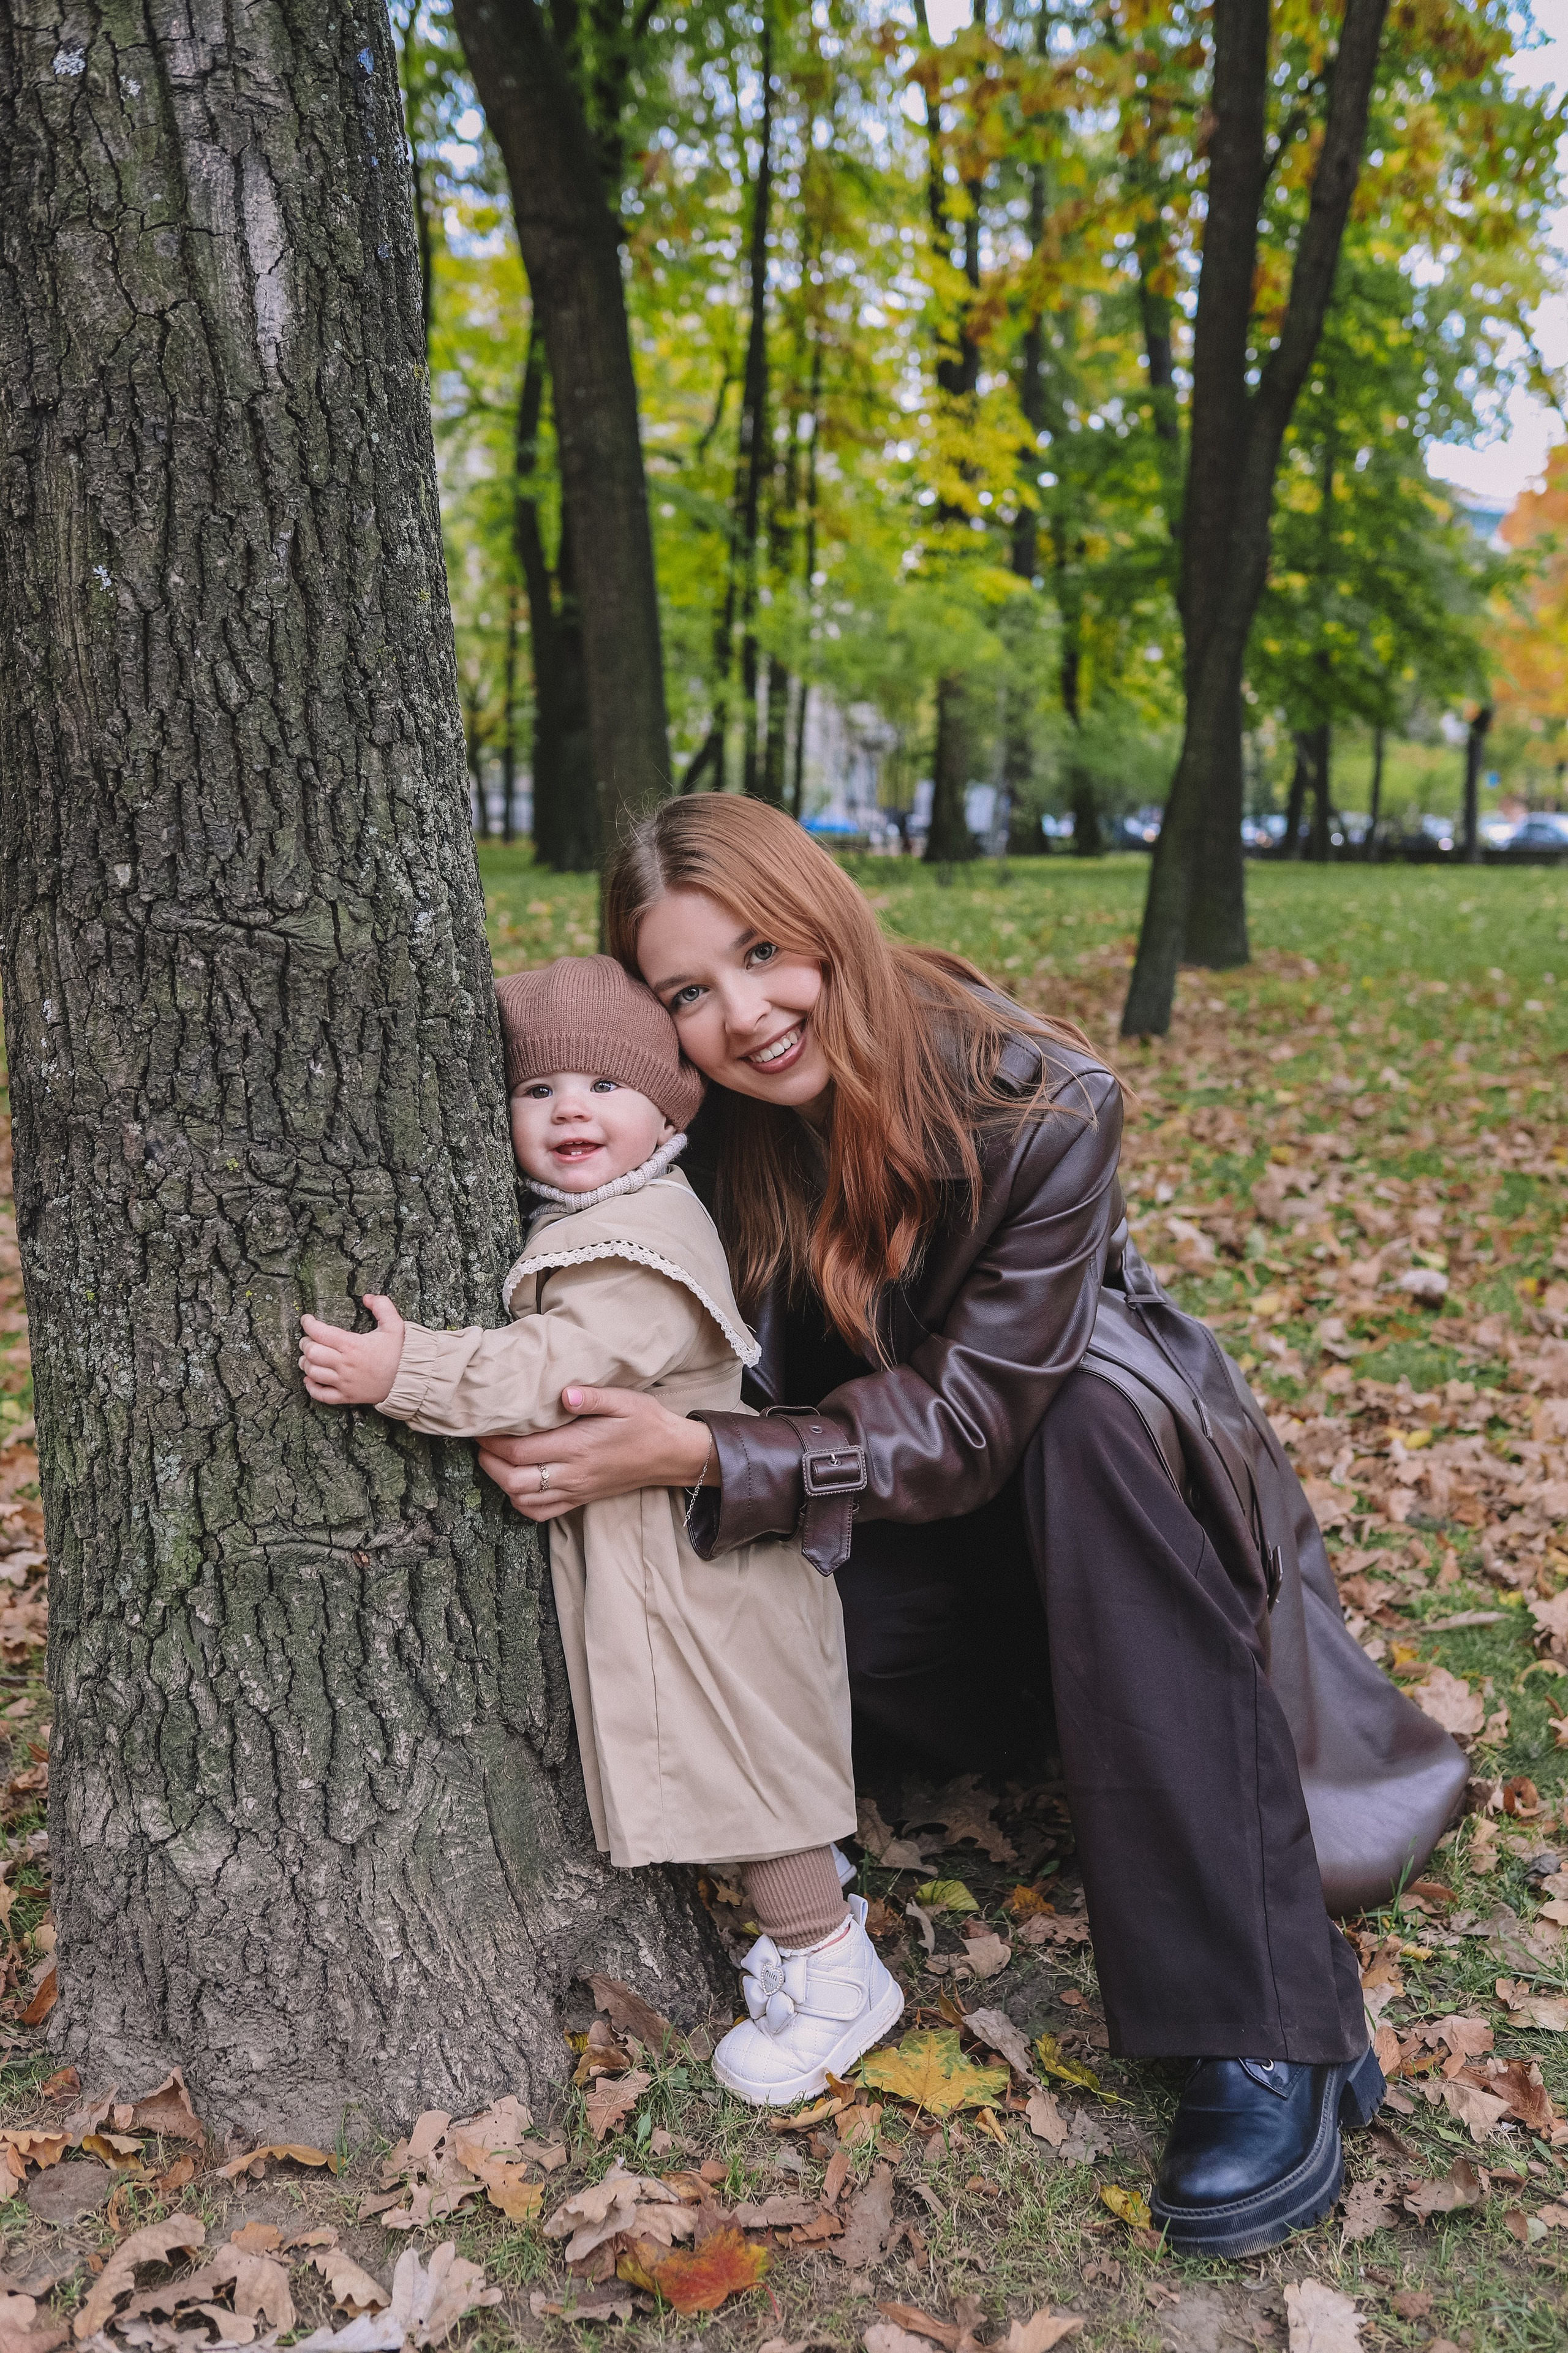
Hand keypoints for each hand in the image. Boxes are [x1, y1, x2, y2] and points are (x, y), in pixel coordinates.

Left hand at [299, 1295, 404, 1406]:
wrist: (411, 1379)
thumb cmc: (401, 1352)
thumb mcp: (395, 1324)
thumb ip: (382, 1306)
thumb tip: (367, 1297)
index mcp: (352, 1345)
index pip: (319, 1332)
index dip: (308, 1324)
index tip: (306, 1320)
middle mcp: (344, 1364)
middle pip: (312, 1353)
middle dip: (305, 1343)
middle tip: (307, 1339)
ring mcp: (344, 1382)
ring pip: (312, 1373)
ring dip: (306, 1363)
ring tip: (307, 1357)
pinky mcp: (347, 1396)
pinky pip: (321, 1395)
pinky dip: (311, 1388)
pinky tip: (309, 1380)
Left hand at [477, 1386, 714, 1522]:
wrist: (670, 1455)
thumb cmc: (646, 1423)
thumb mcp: (624, 1400)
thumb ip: (592, 1397)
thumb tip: (564, 1393)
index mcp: (578, 1447)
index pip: (521, 1450)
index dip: (494, 1441)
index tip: (482, 1425)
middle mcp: (573, 1474)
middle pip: (514, 1480)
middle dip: (489, 1462)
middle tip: (481, 1442)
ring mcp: (576, 1491)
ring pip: (523, 1499)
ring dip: (501, 1482)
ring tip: (493, 1460)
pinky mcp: (580, 1499)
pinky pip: (541, 1513)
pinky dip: (521, 1502)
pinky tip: (516, 1485)